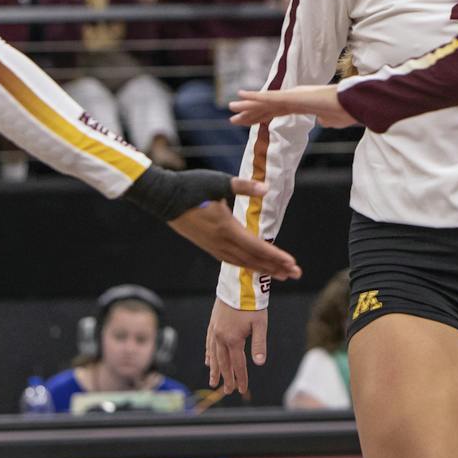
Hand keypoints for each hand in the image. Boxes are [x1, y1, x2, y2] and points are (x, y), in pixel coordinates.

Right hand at [168, 198, 300, 277]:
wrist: (162, 197)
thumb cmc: (191, 187)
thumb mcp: (218, 182)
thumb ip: (244, 187)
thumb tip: (266, 189)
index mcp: (226, 228)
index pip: (256, 247)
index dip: (276, 257)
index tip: (292, 264)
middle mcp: (221, 242)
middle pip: (253, 260)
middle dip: (275, 268)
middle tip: (295, 274)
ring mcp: (212, 246)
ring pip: (242, 263)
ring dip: (262, 269)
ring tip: (279, 274)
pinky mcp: (207, 245)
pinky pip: (231, 260)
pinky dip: (246, 265)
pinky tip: (253, 265)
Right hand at [206, 299, 269, 394]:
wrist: (238, 284)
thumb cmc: (252, 304)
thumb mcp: (260, 324)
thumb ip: (259, 344)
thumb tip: (259, 363)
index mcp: (233, 339)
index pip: (238, 364)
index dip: (240, 378)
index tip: (241, 390)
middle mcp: (221, 337)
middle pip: (224, 363)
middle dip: (226, 378)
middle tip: (227, 391)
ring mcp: (215, 330)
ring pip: (214, 355)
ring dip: (215, 369)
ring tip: (213, 382)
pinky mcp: (212, 324)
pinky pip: (209, 343)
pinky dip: (209, 354)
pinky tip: (209, 361)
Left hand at [229, 85, 355, 127]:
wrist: (353, 103)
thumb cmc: (347, 110)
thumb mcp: (334, 120)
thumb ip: (325, 120)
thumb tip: (321, 122)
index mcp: (301, 104)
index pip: (276, 112)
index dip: (261, 116)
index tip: (249, 121)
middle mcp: (294, 97)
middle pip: (266, 107)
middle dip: (249, 113)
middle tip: (232, 118)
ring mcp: (292, 96)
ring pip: (264, 101)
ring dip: (246, 105)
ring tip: (230, 107)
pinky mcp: (292, 96)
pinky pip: (269, 97)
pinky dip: (254, 96)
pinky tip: (241, 95)